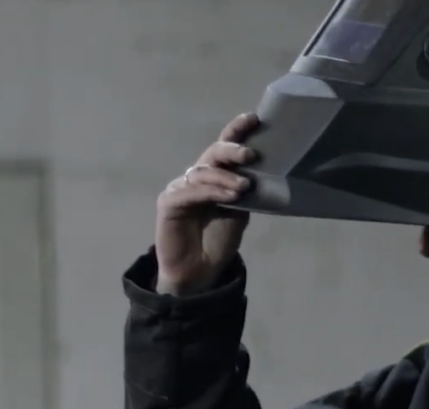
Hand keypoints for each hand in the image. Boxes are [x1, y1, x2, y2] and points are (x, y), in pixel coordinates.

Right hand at [154, 113, 258, 294]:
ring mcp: (181, 188)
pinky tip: (229, 196)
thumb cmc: (219, 240)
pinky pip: (191, 191)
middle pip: (213, 154)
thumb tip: (260, 169)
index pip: (224, 149)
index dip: (236, 131)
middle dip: (232, 149)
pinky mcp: (168, 202)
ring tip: (244, 187)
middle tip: (251, 155)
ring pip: (204, 172)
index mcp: (215, 177)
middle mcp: (196, 178)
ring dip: (226, 177)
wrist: (200, 270)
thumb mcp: (240, 211)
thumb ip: (245, 190)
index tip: (252, 118)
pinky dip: (212, 192)